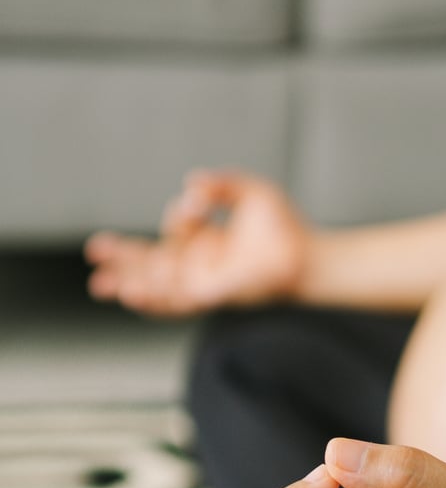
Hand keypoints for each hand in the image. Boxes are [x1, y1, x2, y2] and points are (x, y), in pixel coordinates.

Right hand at [84, 170, 310, 315]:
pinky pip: (175, 302)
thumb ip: (220, 185)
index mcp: (206, 245)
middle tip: (95, 254)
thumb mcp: (249, 193)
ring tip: (100, 285)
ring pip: (158, 289)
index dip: (178, 216)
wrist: (307, 255)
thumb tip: (192, 185)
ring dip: (130, 285)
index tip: (196, 203)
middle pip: (151, 267)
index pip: (172, 233)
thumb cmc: (284, 228)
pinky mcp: (211, 297)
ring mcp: (204, 284)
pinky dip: (152, 299)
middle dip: (122, 261)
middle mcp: (201, 268)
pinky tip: (130, 295)